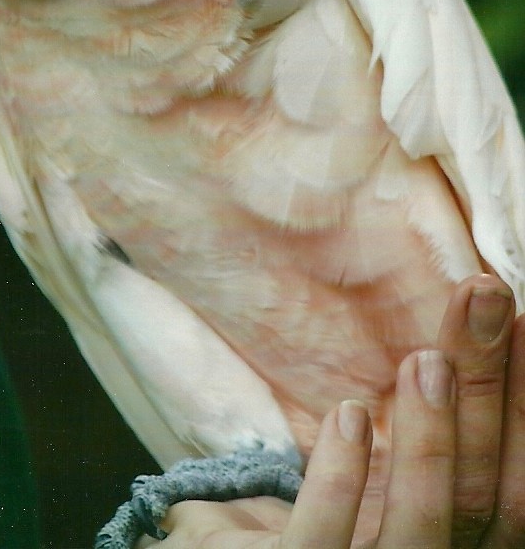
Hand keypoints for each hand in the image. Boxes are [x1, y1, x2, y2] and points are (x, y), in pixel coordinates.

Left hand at [140, 274, 524, 548]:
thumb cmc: (314, 532)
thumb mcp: (377, 497)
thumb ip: (421, 454)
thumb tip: (448, 352)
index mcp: (451, 545)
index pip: (508, 490)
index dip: (520, 406)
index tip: (520, 319)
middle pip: (477, 494)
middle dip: (486, 389)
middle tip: (483, 295)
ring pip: (422, 526)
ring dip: (431, 440)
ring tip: (425, 359)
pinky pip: (321, 542)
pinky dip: (340, 480)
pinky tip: (349, 413)